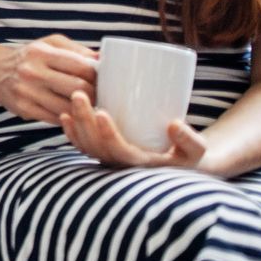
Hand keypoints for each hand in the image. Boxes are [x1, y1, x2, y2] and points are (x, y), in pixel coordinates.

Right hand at [0, 33, 98, 124]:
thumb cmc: (29, 57)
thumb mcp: (50, 44)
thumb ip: (77, 50)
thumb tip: (104, 59)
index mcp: (41, 52)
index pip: (82, 66)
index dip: (98, 76)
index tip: (102, 79)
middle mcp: (32, 72)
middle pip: (78, 89)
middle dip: (94, 94)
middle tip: (99, 95)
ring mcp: (27, 92)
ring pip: (69, 108)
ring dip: (83, 109)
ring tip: (88, 105)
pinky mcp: (24, 109)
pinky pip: (57, 119)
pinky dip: (68, 117)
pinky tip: (71, 112)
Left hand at [62, 90, 209, 170]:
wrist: (179, 162)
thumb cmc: (187, 154)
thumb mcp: (196, 150)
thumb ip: (189, 140)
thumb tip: (173, 125)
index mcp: (141, 165)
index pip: (118, 152)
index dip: (107, 134)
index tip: (102, 113)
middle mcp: (121, 165)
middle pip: (95, 146)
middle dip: (84, 120)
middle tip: (78, 94)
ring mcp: (110, 159)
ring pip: (86, 145)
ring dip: (75, 123)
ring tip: (73, 98)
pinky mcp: (104, 151)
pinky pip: (83, 146)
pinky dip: (71, 133)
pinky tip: (64, 115)